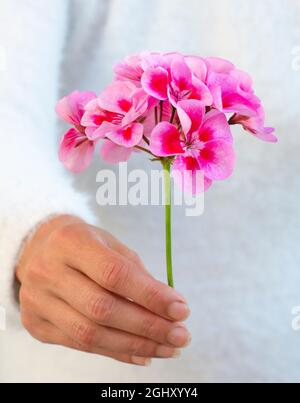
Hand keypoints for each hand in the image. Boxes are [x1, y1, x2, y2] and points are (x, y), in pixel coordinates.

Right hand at [16, 215, 190, 365]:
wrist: (39, 249)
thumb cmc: (85, 244)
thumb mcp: (111, 244)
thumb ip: (137, 273)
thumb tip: (168, 308)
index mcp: (70, 241)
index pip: (114, 274)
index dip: (150, 295)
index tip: (181, 309)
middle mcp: (47, 271)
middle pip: (102, 309)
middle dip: (148, 327)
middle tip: (180, 335)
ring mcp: (37, 300)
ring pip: (90, 334)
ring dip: (136, 346)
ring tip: (167, 348)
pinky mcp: (36, 324)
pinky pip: (80, 346)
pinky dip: (116, 352)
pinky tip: (142, 354)